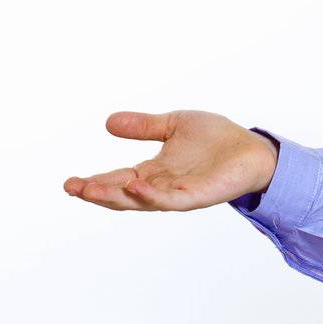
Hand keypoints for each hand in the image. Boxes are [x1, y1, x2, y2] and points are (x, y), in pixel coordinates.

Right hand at [64, 110, 278, 211]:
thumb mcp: (174, 125)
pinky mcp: (197, 196)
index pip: (117, 179)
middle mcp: (161, 186)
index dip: (95, 182)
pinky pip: (170, 200)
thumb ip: (144, 126)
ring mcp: (178, 193)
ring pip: (141, 201)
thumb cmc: (217, 138)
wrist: (252, 148)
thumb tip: (108, 122)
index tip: (70, 183)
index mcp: (154, 171)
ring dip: (116, 196)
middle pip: (122, 194)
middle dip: (97, 192)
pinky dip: (151, 196)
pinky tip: (135, 186)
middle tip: (72, 187)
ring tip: (91, 190)